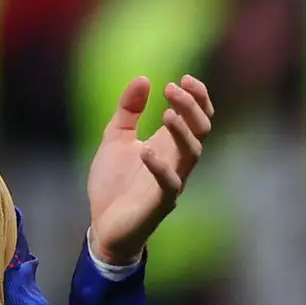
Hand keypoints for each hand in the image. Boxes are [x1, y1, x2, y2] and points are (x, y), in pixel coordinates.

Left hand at [85, 72, 215, 266]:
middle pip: (201, 131)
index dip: (198, 98)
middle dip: (192, 108)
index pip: (197, 118)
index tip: (185, 78)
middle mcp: (177, 162)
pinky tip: (146, 150)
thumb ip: (128, 110)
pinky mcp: (160, 203)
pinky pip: (170, 184)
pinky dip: (160, 166)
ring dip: (183, 132)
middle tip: (173, 89)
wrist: (103, 226)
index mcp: (169, 145)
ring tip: (167, 113)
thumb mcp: (115, 138)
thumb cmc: (114, 184)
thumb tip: (143, 78)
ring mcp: (172, 182)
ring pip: (193, 154)